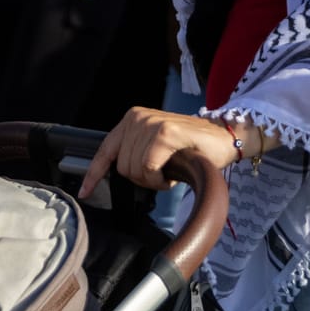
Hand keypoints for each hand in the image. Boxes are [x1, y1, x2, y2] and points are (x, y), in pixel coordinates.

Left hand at [80, 106, 242, 196]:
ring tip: (170, 170)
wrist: (223, 139)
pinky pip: (149, 169)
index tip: (85, 193)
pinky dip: (160, 179)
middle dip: (141, 179)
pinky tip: (172, 173)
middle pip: (122, 167)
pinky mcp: (165, 132)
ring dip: (153, 180)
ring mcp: (151, 123)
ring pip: (135, 170)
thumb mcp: (155, 147)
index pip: (105, 150)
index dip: (94, 174)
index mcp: (132, 119)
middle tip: (162, 173)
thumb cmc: (190, 148)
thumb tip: (113, 173)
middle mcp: (137, 117)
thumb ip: (134, 153)